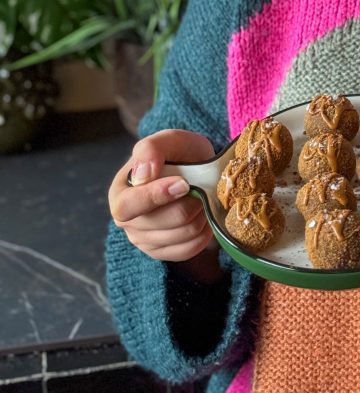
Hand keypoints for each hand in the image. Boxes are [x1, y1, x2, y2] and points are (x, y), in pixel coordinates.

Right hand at [108, 129, 221, 278]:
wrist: (195, 170)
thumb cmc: (178, 153)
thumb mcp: (168, 140)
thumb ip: (151, 149)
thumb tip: (142, 175)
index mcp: (120, 193)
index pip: (128, 206)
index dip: (156, 196)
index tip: (184, 183)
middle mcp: (127, 221)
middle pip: (162, 222)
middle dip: (188, 203)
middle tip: (199, 187)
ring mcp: (144, 240)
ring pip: (182, 235)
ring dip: (200, 215)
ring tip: (202, 198)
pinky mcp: (164, 252)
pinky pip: (190, 249)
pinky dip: (204, 231)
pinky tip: (203, 214)